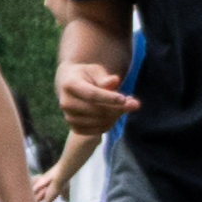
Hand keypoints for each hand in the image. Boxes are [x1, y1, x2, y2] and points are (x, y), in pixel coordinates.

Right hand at [54, 19, 129, 133]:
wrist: (71, 85)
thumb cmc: (87, 75)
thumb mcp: (95, 72)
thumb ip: (104, 78)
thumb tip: (114, 80)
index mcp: (69, 85)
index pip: (91, 94)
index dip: (109, 98)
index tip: (125, 98)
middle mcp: (66, 102)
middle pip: (97, 110)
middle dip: (118, 108)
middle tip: (135, 103)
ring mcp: (69, 116)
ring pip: (99, 121)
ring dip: (117, 115)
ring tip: (126, 106)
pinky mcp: (75, 127)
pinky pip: (98, 130)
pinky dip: (111, 123)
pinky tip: (117, 114)